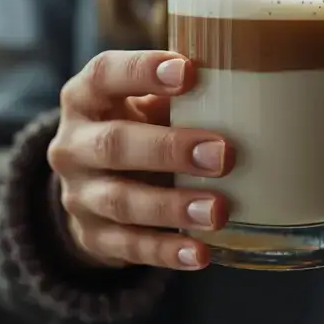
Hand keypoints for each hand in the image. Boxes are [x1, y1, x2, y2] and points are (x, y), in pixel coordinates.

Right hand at [47, 50, 233, 270]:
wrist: (93, 187)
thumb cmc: (137, 128)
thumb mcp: (146, 104)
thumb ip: (179, 96)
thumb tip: (250, 85)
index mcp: (84, 97)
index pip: (104, 74)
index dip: (141, 71)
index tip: (188, 71)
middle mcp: (73, 145)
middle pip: (114, 144)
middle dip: (170, 150)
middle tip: (223, 154)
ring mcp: (79, 195)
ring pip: (122, 202)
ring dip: (173, 207)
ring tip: (218, 210)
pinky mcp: (93, 237)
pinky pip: (129, 247)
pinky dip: (167, 251)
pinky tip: (201, 252)